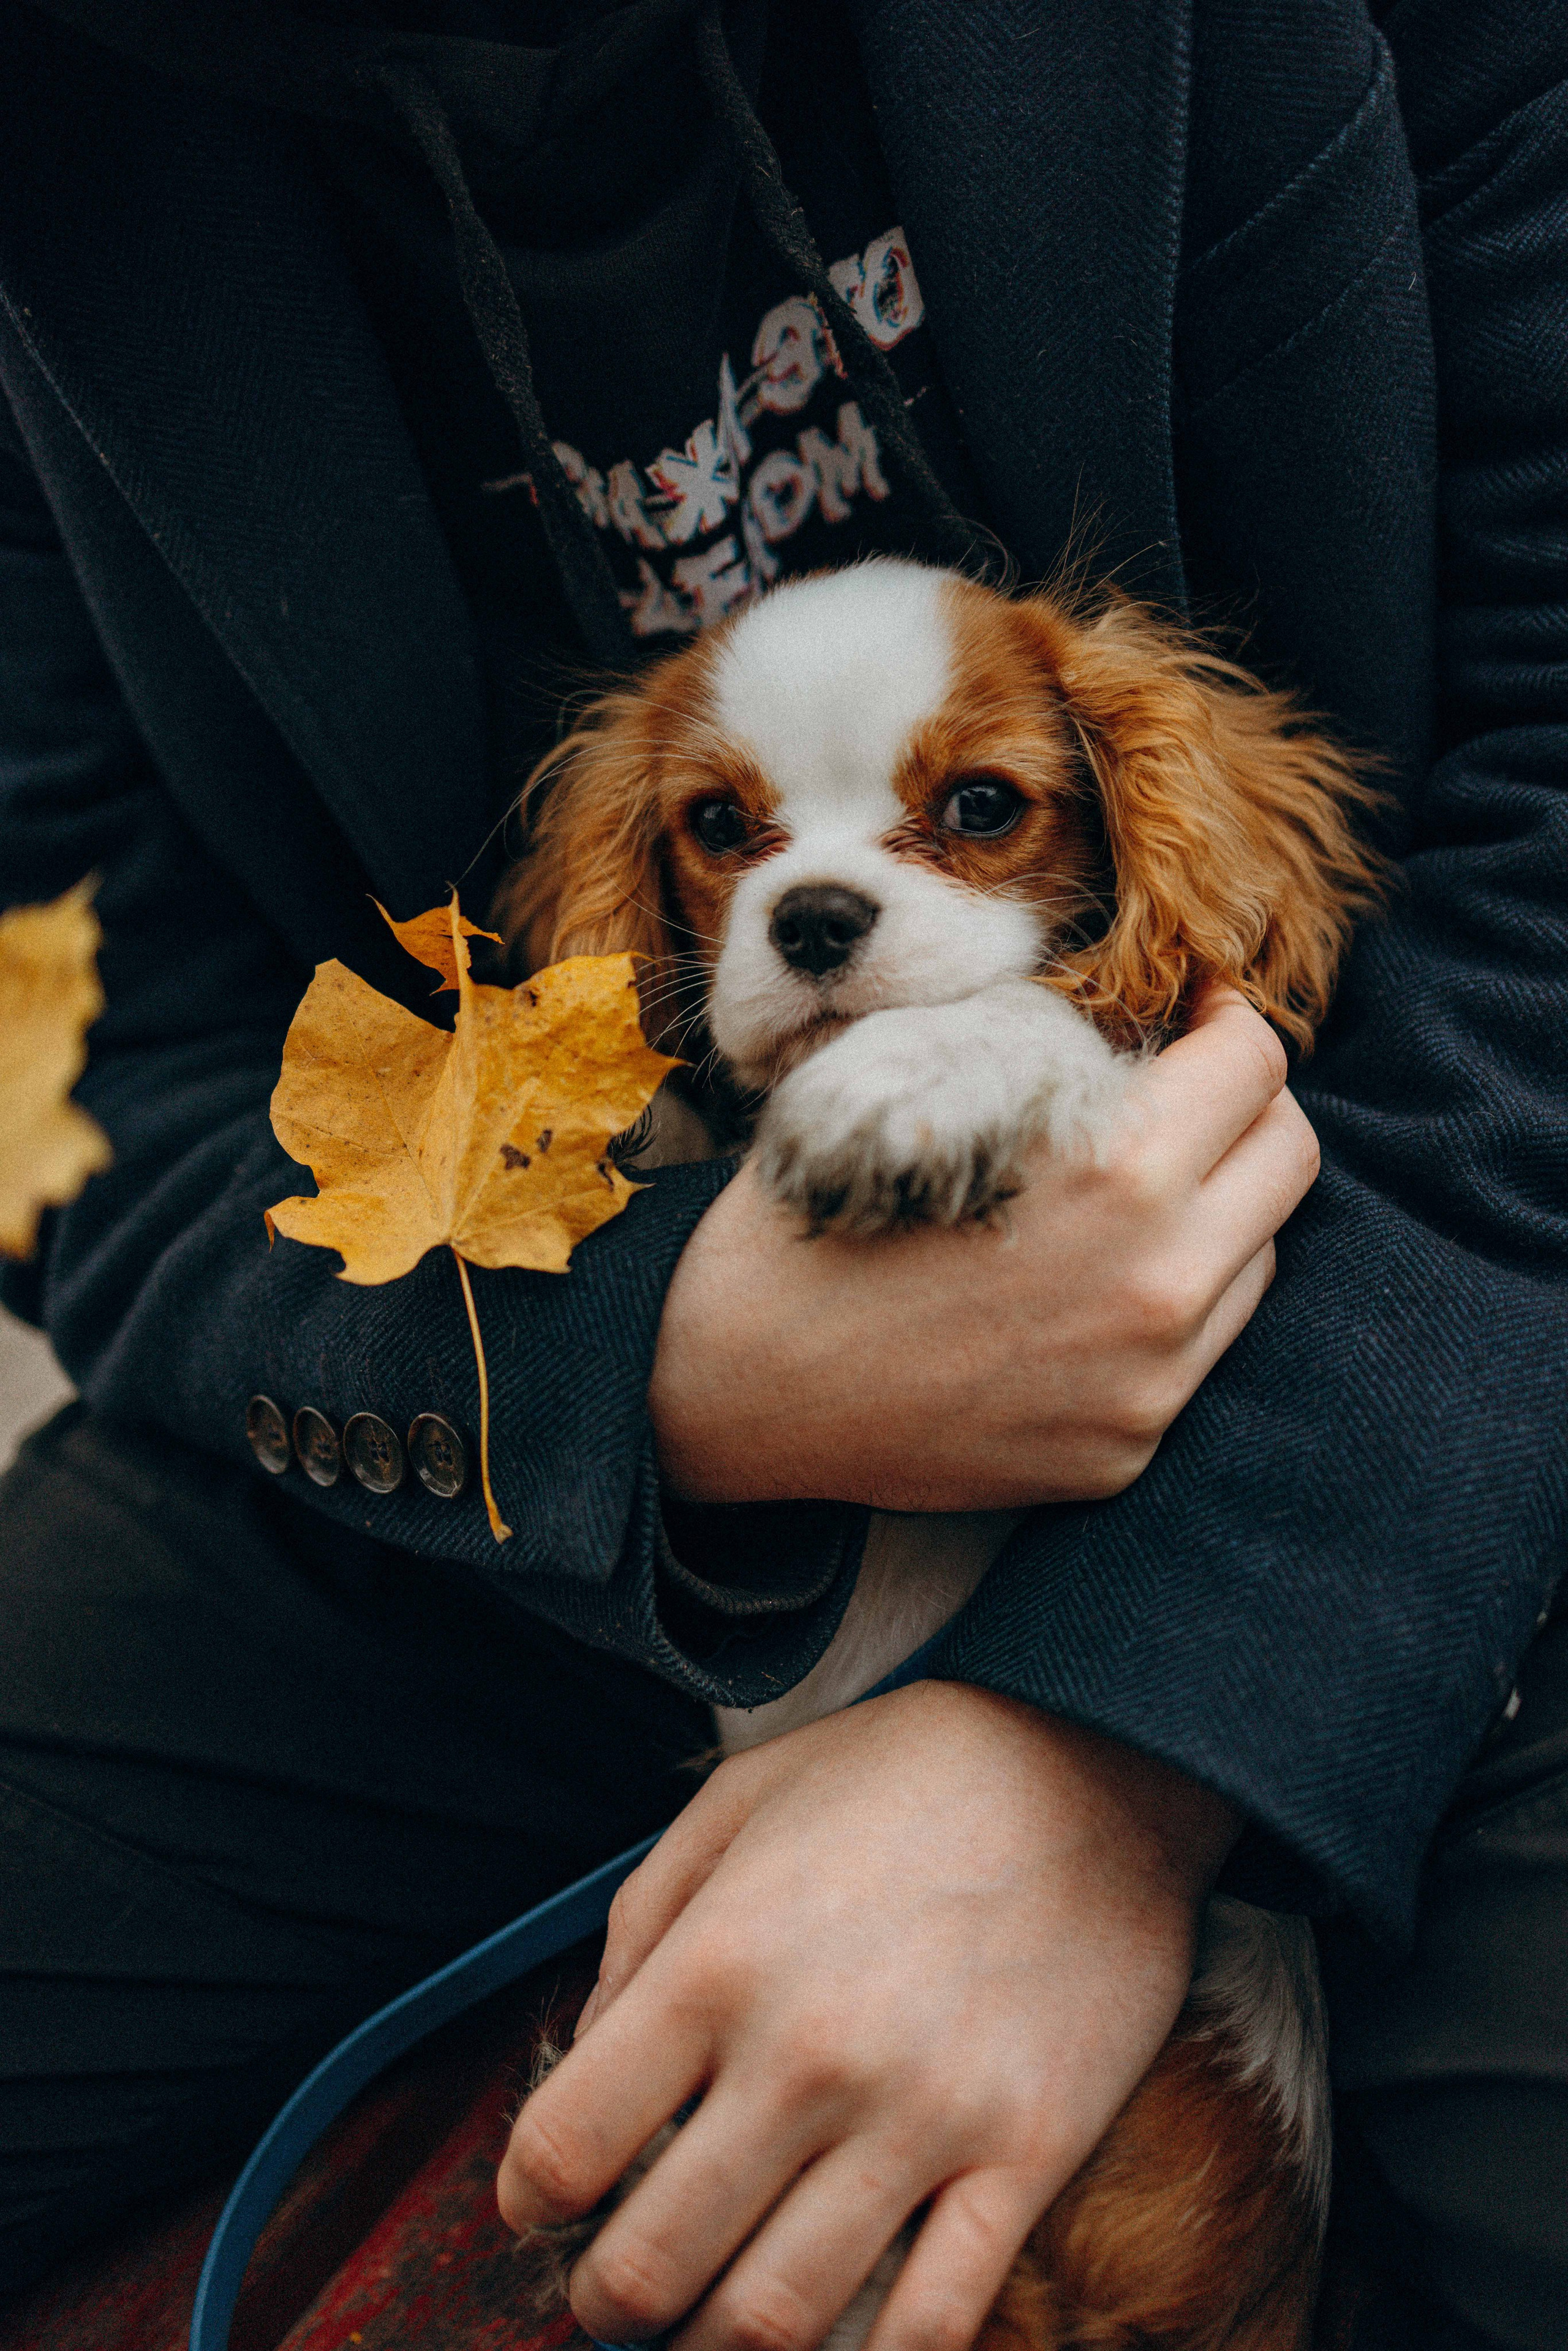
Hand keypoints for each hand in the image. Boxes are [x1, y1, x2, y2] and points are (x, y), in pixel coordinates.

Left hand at [497, 1681, 1238, 2350]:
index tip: (542, 2207)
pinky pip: (932, 2323)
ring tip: (707, 2331)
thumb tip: (584, 2057)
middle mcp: (806, 2056)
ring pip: (776, 2322)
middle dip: (609, 2305)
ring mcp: (923, 2117)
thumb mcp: (737, 1802)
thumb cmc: (899, 1774)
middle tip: (615, 2296)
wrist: (1093, 1761)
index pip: (565, 2143)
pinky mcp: (1027, 2155)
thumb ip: (639, 1928)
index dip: (529, 2199)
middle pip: (654, 2263)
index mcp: (718, 1961)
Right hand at [650, 988, 1316, 1508]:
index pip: (1254, 1064)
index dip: (1231, 1019)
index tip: (1199, 1012)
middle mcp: (1158, 1284)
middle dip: (1247, 1107)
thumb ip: (1050, 1055)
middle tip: (1184, 1092)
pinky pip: (1197, 1355)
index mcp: (1113, 1175)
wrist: (729, 1386)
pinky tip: (1083, 1291)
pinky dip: (1165, 1311)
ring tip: (1128, 1200)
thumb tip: (1143, 1018)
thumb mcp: (925, 1092)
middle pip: (1289, 1159)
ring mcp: (1149, 1384)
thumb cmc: (814, 1216)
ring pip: (1259, 1262)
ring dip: (1217, 1214)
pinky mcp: (1122, 1452)